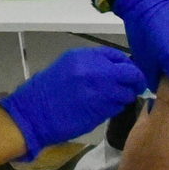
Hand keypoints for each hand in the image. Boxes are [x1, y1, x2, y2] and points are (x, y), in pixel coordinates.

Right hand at [0, 47, 146, 159]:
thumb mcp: (68, 66)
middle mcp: (96, 70)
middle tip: (134, 87)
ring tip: (113, 101)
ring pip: (127, 92)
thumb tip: (116, 70)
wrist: (33, 113)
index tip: (127, 73)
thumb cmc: (47, 90)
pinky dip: (115, 108)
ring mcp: (100, 90)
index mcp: (85, 56)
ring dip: (124, 97)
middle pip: (130, 73)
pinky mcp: (100, 109)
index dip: (126, 65)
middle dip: (135, 81)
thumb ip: (92, 64)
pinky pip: (118, 107)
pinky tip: (103, 109)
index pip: (118, 56)